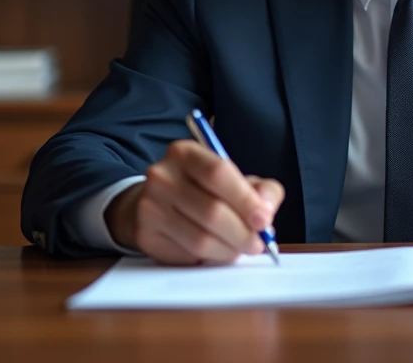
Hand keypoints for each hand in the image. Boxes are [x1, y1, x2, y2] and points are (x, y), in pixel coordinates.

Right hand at [105, 140, 284, 265]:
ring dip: (228, 251)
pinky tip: (214, 251)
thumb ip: (260, 189)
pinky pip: (186, 255)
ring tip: (239, 250)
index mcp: (185, 153)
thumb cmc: (202, 189)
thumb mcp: (233, 179)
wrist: (155, 201)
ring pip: (200, 239)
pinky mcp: (145, 236)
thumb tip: (267, 209)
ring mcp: (149, 207)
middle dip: (242, 233)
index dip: (245, 199)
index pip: (218, 173)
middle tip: (258, 244)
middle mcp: (162, 176)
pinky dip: (207, 259)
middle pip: (211, 211)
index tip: (264, 219)